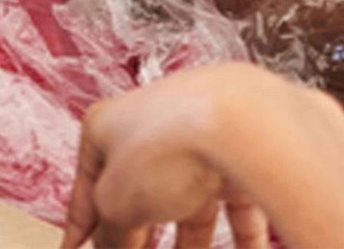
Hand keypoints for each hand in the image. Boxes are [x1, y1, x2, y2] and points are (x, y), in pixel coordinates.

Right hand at [62, 63, 343, 247]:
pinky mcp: (261, 128)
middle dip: (147, 235)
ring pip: (200, 188)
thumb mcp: (120, 203)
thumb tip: (106, 247)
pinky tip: (254, 248)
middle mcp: (163, 108)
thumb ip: (109, 232)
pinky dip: (242, 222)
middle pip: (147, 186)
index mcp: (114, 120)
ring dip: (198, 235)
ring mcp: (213, 114)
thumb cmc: (176, 146)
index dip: (82, 229)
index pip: (86, 183)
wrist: (252, 120)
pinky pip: (243, 187)